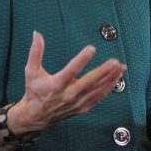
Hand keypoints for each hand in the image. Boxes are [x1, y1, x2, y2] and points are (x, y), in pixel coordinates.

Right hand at [9, 31, 125, 133]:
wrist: (36, 116)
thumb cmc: (34, 91)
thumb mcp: (30, 71)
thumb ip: (35, 52)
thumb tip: (36, 34)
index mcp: (56, 84)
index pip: (71, 70)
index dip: (82, 59)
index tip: (91, 49)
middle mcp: (68, 95)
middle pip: (89, 82)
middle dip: (104, 71)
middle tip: (115, 61)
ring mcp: (76, 103)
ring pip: (97, 90)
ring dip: (110, 79)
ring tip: (120, 68)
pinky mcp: (82, 108)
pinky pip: (98, 98)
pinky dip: (108, 89)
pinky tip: (116, 80)